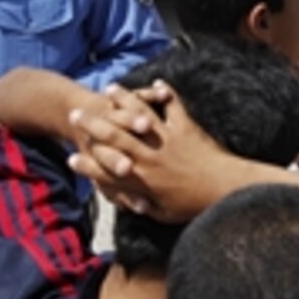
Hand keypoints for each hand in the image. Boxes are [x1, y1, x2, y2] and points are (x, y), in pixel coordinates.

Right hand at [68, 81, 228, 222]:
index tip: (73, 158)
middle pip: (113, 136)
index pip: (104, 171)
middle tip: (76, 114)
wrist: (226, 188)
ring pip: (138, 115)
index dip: (86, 165)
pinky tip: (158, 84)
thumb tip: (137, 205)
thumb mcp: (165, 213)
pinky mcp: (186, 128)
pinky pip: (173, 106)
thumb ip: (148, 204)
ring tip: (109, 89)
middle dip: (92, 124)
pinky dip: (165, 94)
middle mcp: (148, 156)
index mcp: (141, 180)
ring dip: (122, 100)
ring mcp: (167, 139)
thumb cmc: (196, 205)